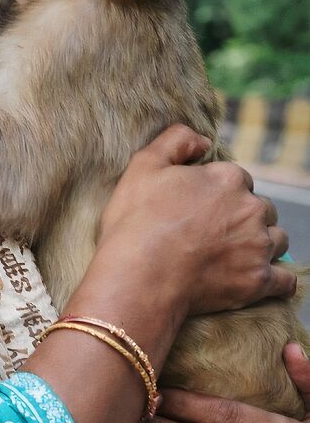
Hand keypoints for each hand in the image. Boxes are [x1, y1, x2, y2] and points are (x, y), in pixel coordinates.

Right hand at [98, 124, 295, 318]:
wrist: (140, 277)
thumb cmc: (138, 222)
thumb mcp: (144, 166)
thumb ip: (176, 141)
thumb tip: (203, 141)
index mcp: (228, 179)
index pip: (238, 180)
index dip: (219, 193)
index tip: (200, 208)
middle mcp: (251, 209)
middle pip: (262, 209)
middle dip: (245, 218)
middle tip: (215, 233)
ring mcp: (258, 247)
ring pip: (277, 240)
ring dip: (263, 244)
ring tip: (236, 255)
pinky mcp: (259, 282)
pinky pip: (285, 281)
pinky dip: (277, 280)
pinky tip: (262, 279)